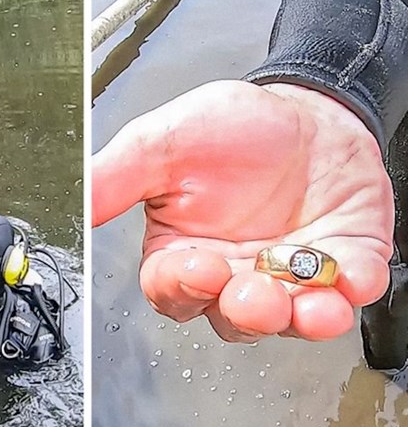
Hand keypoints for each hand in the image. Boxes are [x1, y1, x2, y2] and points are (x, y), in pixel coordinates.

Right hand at [93, 80, 393, 341]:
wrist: (302, 108)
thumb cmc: (229, 127)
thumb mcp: (162, 142)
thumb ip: (116, 178)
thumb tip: (74, 205)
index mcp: (185, 251)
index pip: (172, 290)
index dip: (182, 287)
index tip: (199, 264)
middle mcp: (234, 273)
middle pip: (232, 318)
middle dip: (246, 312)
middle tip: (254, 294)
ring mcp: (289, 274)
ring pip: (291, 318)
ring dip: (302, 318)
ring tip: (311, 306)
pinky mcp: (342, 262)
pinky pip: (350, 291)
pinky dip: (353, 289)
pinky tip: (350, 276)